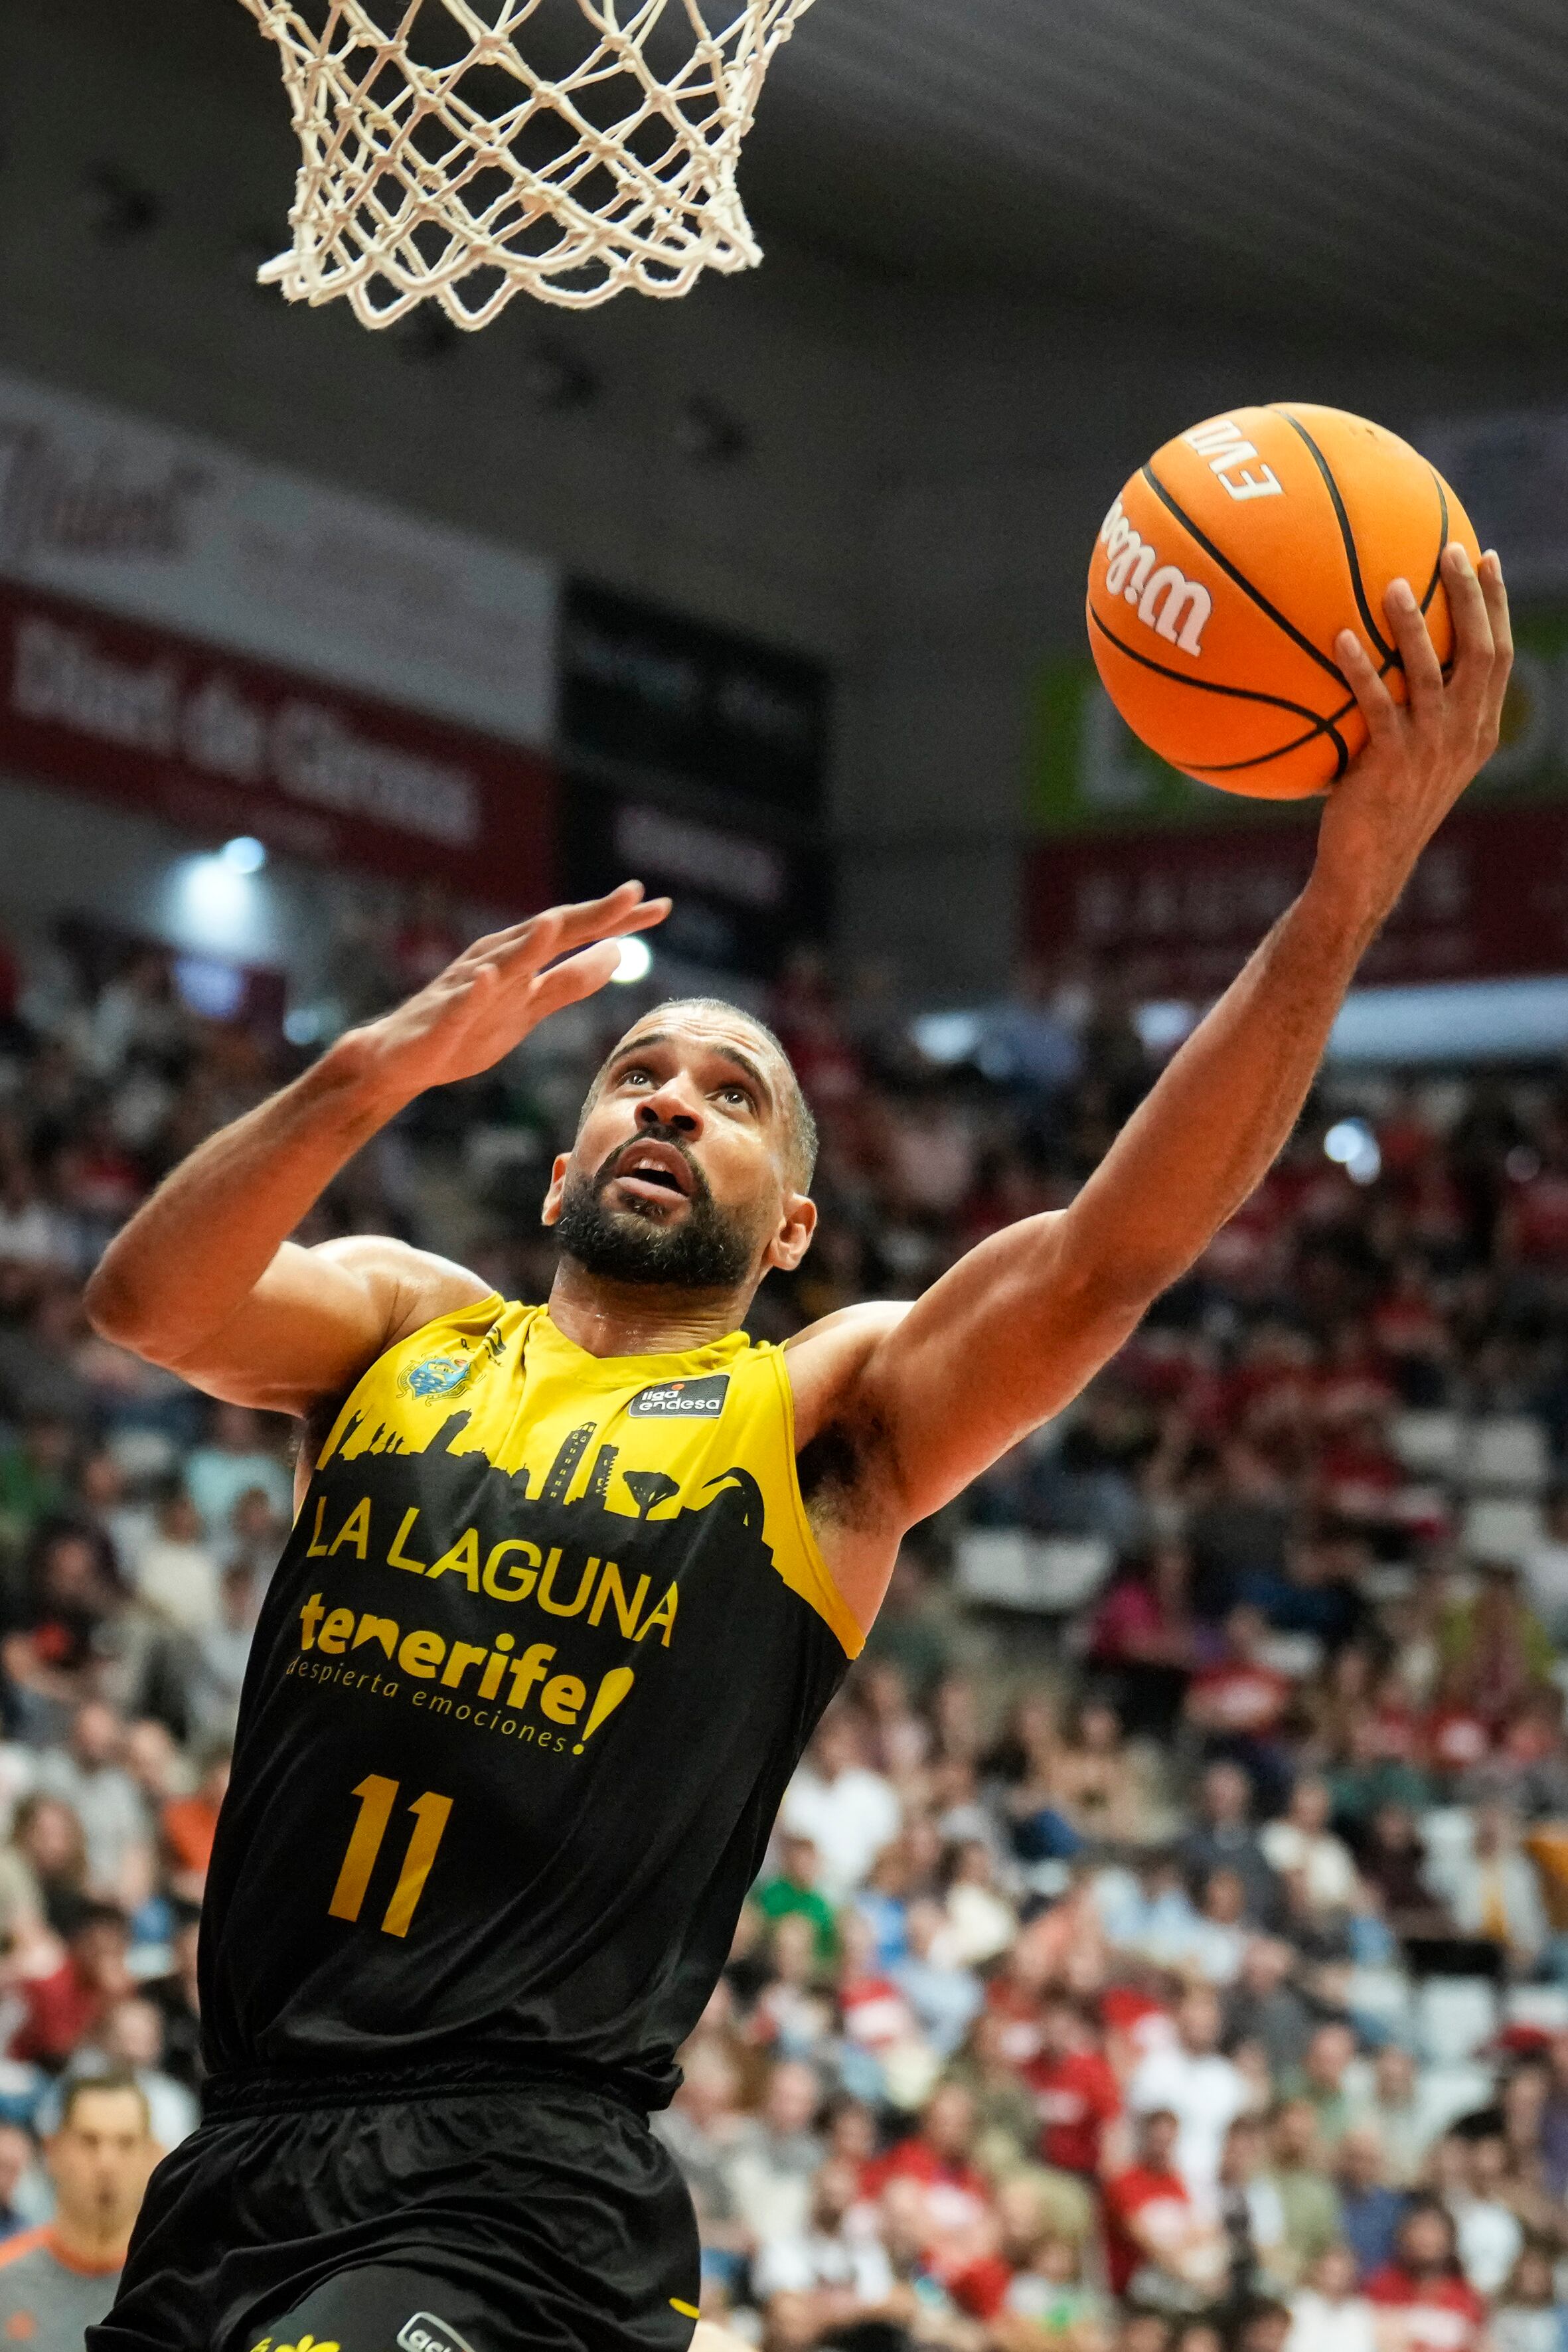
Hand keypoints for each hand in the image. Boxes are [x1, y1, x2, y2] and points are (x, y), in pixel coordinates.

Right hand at [341, 881, 668, 1102]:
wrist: (400, 1061)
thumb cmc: (465, 1031)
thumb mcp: (530, 1009)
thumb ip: (571, 982)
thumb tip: (618, 953)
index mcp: (521, 960)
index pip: (578, 933)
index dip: (618, 921)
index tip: (662, 907)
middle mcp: (497, 961)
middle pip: (549, 934)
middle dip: (589, 915)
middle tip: (632, 894)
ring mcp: (467, 988)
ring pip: (503, 960)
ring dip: (530, 942)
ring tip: (558, 923)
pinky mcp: (441, 1019)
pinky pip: (459, 1003)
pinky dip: (473, 990)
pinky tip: (487, 978)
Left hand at [1314, 541, 1511, 930]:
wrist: (1368, 866)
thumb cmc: (1381, 809)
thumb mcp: (1413, 758)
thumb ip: (1415, 712)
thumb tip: (1384, 657)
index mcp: (1479, 729)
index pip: (1498, 654)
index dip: (1496, 604)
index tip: (1486, 558)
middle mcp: (1465, 734)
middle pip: (1481, 651)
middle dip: (1470, 596)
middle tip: (1451, 548)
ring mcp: (1431, 749)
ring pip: (1431, 672)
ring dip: (1412, 625)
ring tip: (1393, 583)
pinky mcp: (1392, 763)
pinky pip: (1377, 705)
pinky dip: (1360, 669)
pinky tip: (1339, 638)